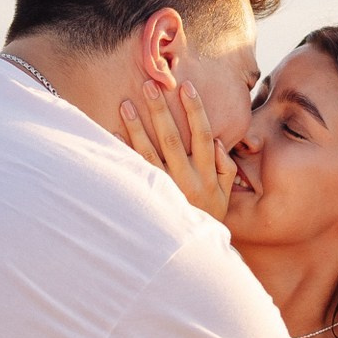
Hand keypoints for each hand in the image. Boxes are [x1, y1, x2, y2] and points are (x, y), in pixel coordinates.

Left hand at [119, 80, 237, 218]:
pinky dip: (123, 152)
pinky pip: (135, 172)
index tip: (186, 87)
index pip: (203, 134)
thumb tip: (217, 141)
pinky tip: (112, 134)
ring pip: (149, 153)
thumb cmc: (208, 215)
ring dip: (137, 127)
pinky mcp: (150, 197)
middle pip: (172, 138)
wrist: (191, 250)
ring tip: (126, 104)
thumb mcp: (225, 194)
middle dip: (161, 111)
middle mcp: (187, 179)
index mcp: (207, 174)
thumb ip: (225, 167)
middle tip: (150, 86)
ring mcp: (166, 188)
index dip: (195, 110)